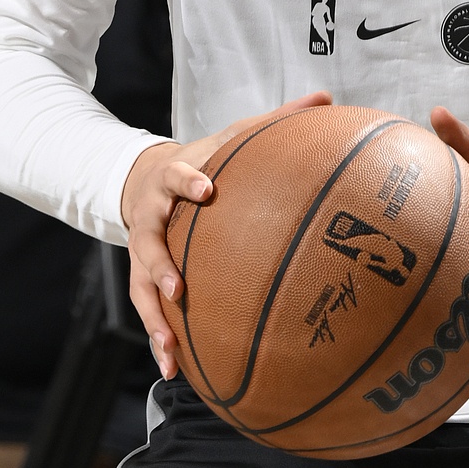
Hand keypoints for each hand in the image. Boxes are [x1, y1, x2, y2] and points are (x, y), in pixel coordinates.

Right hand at [121, 91, 331, 377]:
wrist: (145, 180)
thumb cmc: (202, 160)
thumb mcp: (230, 136)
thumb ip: (274, 120)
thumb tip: (327, 97)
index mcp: (171, 180)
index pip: (176, 175)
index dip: (187, 180)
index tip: (205, 189)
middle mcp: (151, 219)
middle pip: (147, 242)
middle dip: (160, 265)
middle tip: (179, 287)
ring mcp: (143, 253)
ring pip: (142, 289)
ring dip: (155, 319)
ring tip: (171, 349)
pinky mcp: (144, 279)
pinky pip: (150, 312)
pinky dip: (161, 341)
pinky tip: (175, 370)